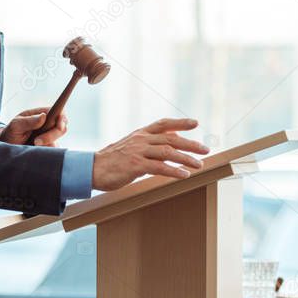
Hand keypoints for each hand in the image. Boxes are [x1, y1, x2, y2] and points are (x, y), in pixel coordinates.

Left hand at [0, 107, 67, 145]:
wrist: (8, 147)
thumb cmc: (11, 133)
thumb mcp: (16, 125)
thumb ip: (29, 121)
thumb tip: (43, 116)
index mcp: (41, 115)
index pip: (58, 112)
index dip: (61, 117)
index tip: (58, 125)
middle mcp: (48, 125)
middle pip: (62, 128)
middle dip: (51, 135)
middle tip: (36, 141)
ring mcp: (49, 137)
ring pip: (57, 141)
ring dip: (46, 144)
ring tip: (32, 145)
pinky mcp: (49, 148)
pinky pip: (53, 151)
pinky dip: (45, 151)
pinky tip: (35, 150)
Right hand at [91, 118, 208, 190]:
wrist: (92, 169)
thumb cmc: (112, 160)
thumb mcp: (130, 146)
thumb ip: (149, 143)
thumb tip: (170, 139)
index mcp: (140, 134)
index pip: (163, 124)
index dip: (180, 123)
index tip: (196, 123)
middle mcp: (141, 140)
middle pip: (170, 138)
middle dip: (190, 144)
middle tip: (205, 149)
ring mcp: (138, 152)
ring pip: (167, 152)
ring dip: (185, 158)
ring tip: (199, 165)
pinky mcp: (135, 165)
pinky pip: (158, 167)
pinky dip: (173, 171)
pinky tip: (184, 174)